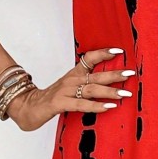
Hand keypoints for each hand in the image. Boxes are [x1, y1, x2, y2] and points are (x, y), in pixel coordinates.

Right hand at [5, 47, 134, 131]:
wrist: (27, 107)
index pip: (90, 58)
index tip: (119, 51)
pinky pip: (81, 104)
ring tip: (125, 93)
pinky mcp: (60, 104)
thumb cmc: (52, 98)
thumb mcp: (70, 88)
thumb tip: (107, 83)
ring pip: (91, 89)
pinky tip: (108, 107)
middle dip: (115, 74)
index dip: (104, 53)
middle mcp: (71, 80)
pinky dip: (95, 106)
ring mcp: (65, 91)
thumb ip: (86, 85)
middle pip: (96, 75)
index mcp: (74, 74)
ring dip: (110, 91)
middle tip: (130, 73)